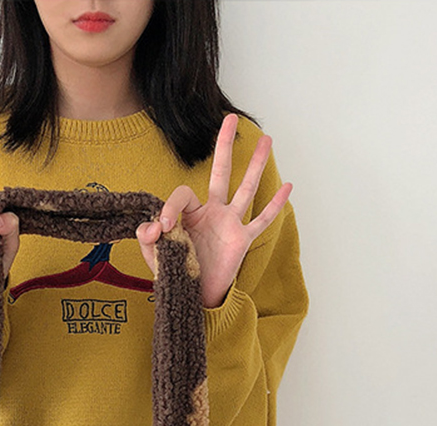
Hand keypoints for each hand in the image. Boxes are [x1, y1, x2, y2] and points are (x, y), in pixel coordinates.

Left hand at [136, 114, 292, 307]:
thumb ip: (148, 239)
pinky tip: (288, 187)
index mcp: (190, 214)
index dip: (169, 207)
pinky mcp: (242, 240)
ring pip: (245, 188)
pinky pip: (261, 220)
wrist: (195, 296)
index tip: (162, 228)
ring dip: (256, 164)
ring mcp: (229, 224)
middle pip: (221, 173)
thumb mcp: (156, 255)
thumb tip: (150, 226)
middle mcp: (212, 213)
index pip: (182, 195)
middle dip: (224, 146)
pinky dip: (274, 206)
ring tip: (267, 139)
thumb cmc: (178, 272)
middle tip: (230, 119)